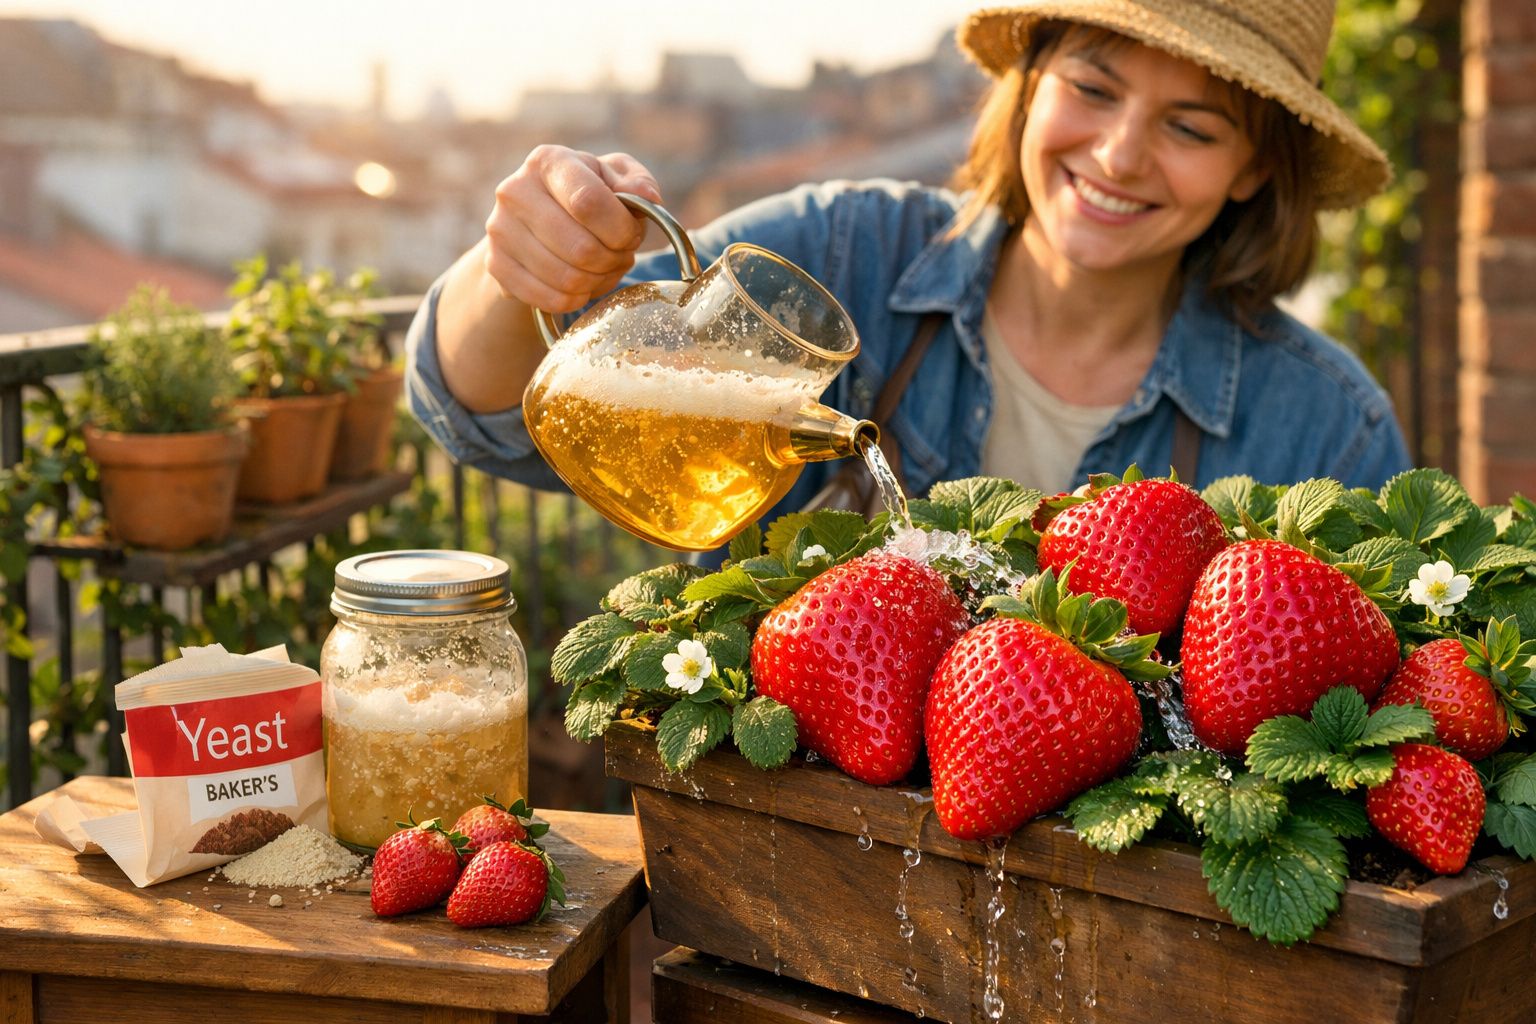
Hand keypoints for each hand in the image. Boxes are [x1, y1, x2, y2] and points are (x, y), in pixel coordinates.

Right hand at [484, 146, 662, 313]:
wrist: (535, 221)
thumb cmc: (587, 195)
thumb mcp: (616, 179)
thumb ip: (638, 185)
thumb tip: (648, 196)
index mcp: (549, 161)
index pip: (589, 202)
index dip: (621, 229)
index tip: (631, 236)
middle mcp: (515, 190)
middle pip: (581, 248)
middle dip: (613, 259)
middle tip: (620, 256)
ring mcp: (500, 229)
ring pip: (567, 278)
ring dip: (598, 281)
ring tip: (603, 268)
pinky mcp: (495, 264)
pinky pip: (549, 299)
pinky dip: (575, 299)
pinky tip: (582, 285)